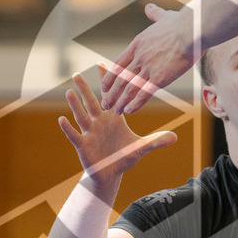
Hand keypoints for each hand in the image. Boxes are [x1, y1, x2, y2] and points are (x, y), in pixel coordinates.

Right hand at [59, 64, 176, 185]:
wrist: (111, 174)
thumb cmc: (124, 157)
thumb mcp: (141, 147)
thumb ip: (157, 140)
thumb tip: (176, 137)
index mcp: (113, 119)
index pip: (110, 97)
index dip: (107, 82)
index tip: (102, 63)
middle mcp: (99, 123)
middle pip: (92, 102)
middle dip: (85, 89)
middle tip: (77, 73)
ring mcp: (89, 133)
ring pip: (81, 116)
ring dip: (75, 105)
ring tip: (69, 92)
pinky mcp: (83, 146)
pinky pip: (74, 135)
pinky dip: (68, 128)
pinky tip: (61, 119)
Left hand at [100, 3, 197, 114]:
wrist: (192, 30)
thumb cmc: (182, 23)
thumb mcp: (164, 16)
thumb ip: (155, 13)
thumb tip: (150, 7)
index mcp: (138, 43)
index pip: (119, 63)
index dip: (111, 77)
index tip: (105, 85)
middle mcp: (139, 57)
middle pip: (120, 78)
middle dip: (111, 93)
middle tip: (105, 103)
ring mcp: (148, 68)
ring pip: (129, 88)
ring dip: (120, 101)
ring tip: (115, 111)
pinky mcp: (159, 78)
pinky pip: (143, 94)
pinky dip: (134, 104)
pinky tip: (129, 111)